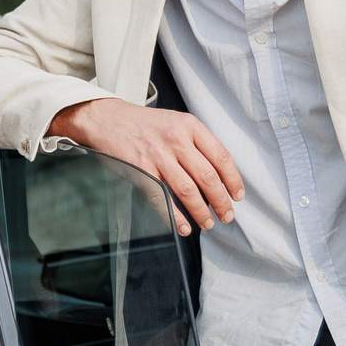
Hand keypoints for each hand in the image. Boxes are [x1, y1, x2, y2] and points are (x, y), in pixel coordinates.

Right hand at [47, 98, 244, 235]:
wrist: (108, 119)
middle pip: (207, 177)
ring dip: (201, 211)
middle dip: (221, 201)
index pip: (221, 156)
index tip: (237, 195)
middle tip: (226, 215)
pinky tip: (184, 227)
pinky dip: (175, 216)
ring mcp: (157, 155)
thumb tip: (220, 175)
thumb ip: (197, 143)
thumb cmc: (144, 125)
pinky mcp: (140, 170)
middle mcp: (176, 139)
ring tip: (208, 223)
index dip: (233, 179)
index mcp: (190, 126)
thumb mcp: (176, 123)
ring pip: (188, 190)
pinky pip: (162, 198)